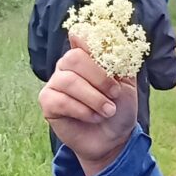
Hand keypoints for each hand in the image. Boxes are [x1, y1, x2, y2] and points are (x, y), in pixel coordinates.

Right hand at [40, 42, 138, 175]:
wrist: (112, 138)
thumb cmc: (119, 107)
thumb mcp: (127, 82)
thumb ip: (120, 60)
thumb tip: (111, 39)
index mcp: (86, 55)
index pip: (81, 36)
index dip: (92, 42)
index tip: (109, 58)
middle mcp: (67, 65)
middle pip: (74, 58)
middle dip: (99, 77)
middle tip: (115, 94)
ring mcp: (55, 83)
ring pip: (68, 81)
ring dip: (93, 98)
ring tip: (108, 111)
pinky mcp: (48, 102)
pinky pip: (61, 101)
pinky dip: (82, 110)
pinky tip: (93, 117)